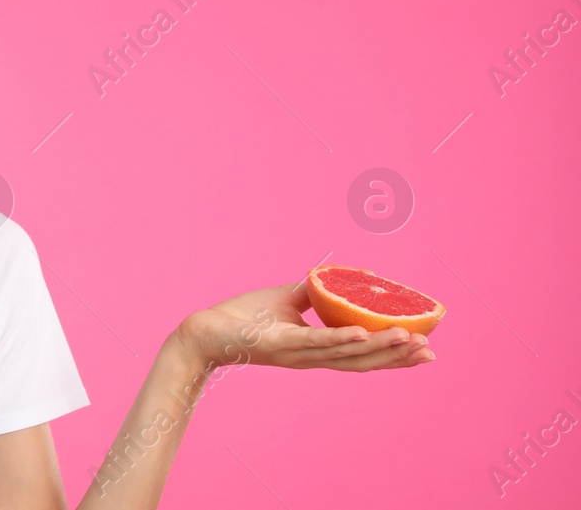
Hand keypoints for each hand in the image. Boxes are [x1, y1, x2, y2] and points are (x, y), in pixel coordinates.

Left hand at [173, 276, 434, 373]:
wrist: (206, 330)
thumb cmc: (244, 316)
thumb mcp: (287, 301)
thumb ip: (314, 293)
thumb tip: (343, 276)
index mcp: (316, 350)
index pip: (363, 356)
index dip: (394, 355)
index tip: (426, 350)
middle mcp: (311, 357)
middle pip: (363, 360)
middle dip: (397, 356)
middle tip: (431, 350)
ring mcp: (297, 353)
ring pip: (345, 352)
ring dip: (379, 346)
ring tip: (409, 337)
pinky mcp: (279, 344)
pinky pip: (315, 341)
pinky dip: (340, 338)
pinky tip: (363, 332)